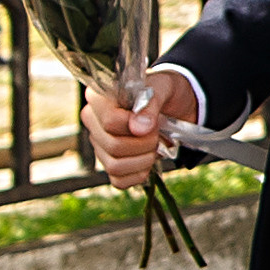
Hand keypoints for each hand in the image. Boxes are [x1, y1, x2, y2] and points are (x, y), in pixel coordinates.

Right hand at [83, 66, 198, 188]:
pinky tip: (148, 160)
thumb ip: (150, 104)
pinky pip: (119, 181)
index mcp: (99, 97)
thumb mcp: (163, 88)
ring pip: (114, 166)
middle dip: (144, 144)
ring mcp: (99, 145)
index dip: (133, 125)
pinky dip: (139, 174)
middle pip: (113, 146)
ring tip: (154, 147)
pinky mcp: (110, 163)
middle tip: (157, 133)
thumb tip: (139, 129)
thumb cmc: (164, 93)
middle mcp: (93, 121)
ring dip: (143, 160)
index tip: (151, 121)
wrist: (176, 105)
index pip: (109, 121)